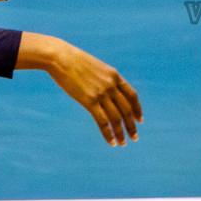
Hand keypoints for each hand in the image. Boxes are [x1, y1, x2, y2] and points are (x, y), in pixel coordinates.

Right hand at [17, 33, 142, 145]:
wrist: (61, 58)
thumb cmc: (74, 62)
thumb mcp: (95, 68)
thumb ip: (104, 79)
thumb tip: (105, 90)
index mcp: (115, 76)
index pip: (132, 95)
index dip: (137, 109)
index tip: (139, 120)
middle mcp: (111, 85)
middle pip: (127, 109)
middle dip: (131, 125)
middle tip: (134, 137)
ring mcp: (101, 93)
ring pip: (116, 118)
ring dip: (121, 133)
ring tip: (123, 142)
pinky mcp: (89, 101)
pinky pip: (103, 122)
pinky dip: (108, 133)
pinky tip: (111, 141)